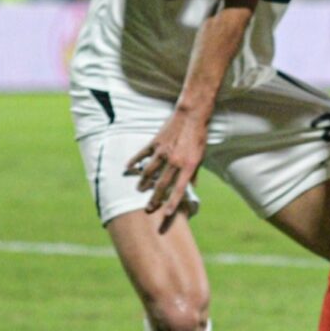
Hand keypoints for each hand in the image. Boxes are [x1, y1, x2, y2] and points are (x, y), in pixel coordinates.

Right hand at [125, 107, 210, 229]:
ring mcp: (163, 152)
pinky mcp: (155, 143)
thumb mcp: (201, 156)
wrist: (192, 115)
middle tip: (148, 208)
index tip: (165, 215)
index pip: (179, 189)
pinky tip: (128, 167)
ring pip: (149, 172)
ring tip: (139, 190)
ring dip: (143, 183)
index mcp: (188, 165)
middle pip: (161, 185)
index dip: (172, 204)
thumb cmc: (199, 136)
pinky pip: (142, 154)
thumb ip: (194, 172)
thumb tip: (192, 187)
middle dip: (154, 199)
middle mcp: (174, 161)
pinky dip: (134, 161)